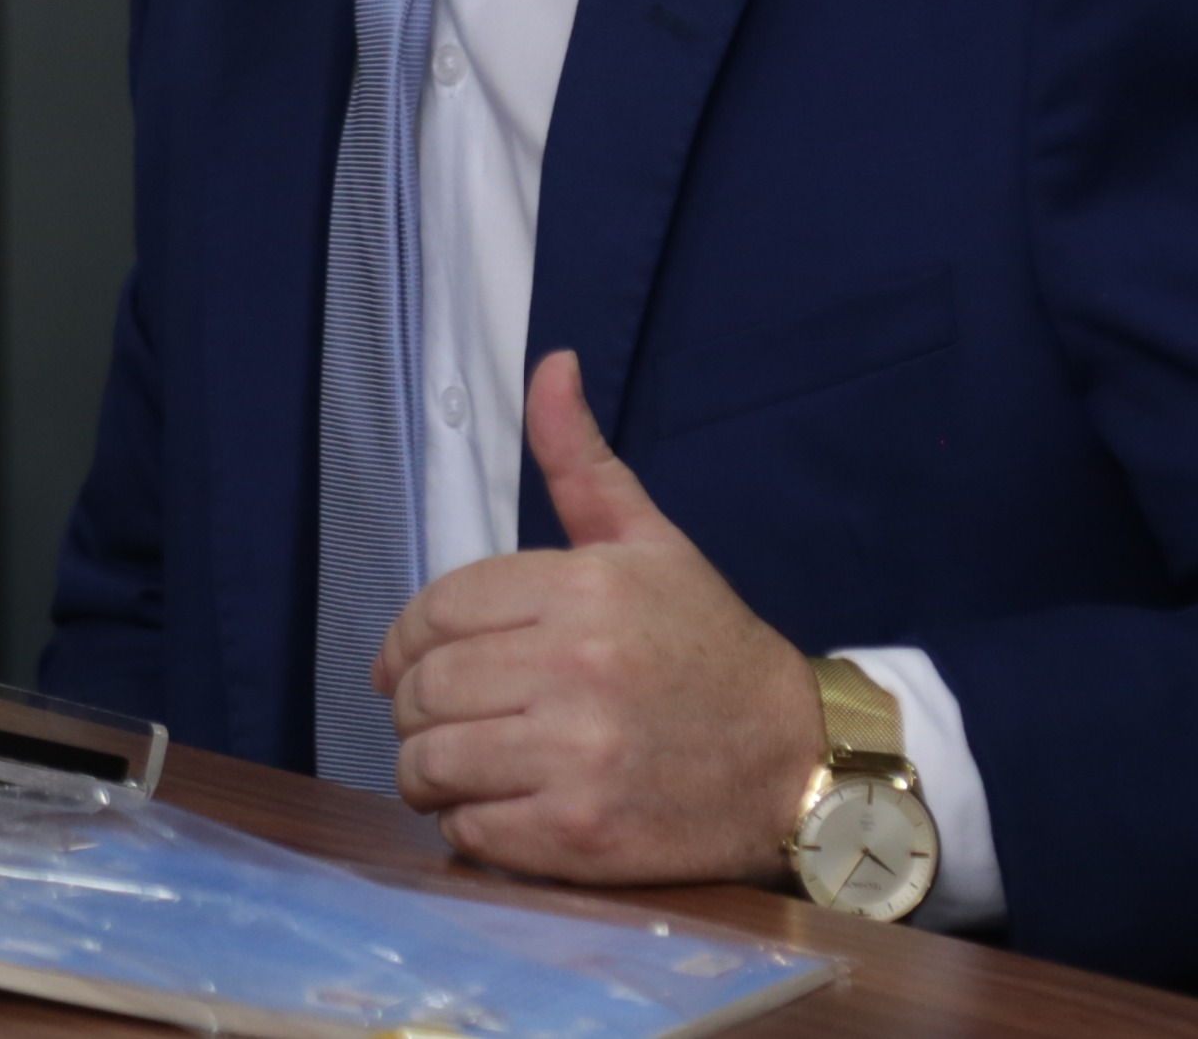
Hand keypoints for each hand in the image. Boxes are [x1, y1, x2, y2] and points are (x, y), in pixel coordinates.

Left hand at [371, 351, 825, 883]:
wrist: (793, 761)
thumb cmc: (706, 646)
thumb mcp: (650, 540)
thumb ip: (581, 459)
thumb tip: (550, 361)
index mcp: (584, 589)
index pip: (439, 608)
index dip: (405, 639)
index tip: (405, 662)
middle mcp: (576, 668)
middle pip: (427, 687)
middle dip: (413, 706)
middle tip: (434, 718)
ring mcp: (577, 757)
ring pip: (433, 762)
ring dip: (424, 771)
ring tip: (449, 768)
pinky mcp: (579, 835)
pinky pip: (469, 832)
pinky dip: (465, 824)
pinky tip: (496, 808)